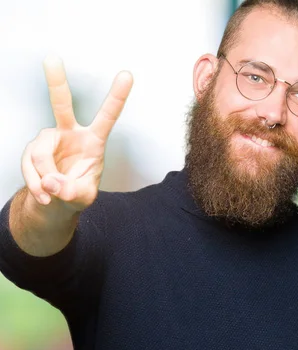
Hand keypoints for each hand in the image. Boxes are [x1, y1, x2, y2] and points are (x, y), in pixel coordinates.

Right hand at [22, 56, 132, 211]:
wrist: (56, 203)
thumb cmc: (77, 193)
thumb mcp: (82, 197)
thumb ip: (72, 191)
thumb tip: (51, 181)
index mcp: (94, 140)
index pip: (108, 116)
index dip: (117, 96)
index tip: (127, 74)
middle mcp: (70, 133)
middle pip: (61, 105)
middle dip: (56, 82)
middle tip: (51, 58)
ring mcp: (49, 140)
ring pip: (40, 153)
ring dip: (44, 177)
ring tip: (53, 193)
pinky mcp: (32, 150)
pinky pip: (29, 166)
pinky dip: (35, 185)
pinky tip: (44, 195)